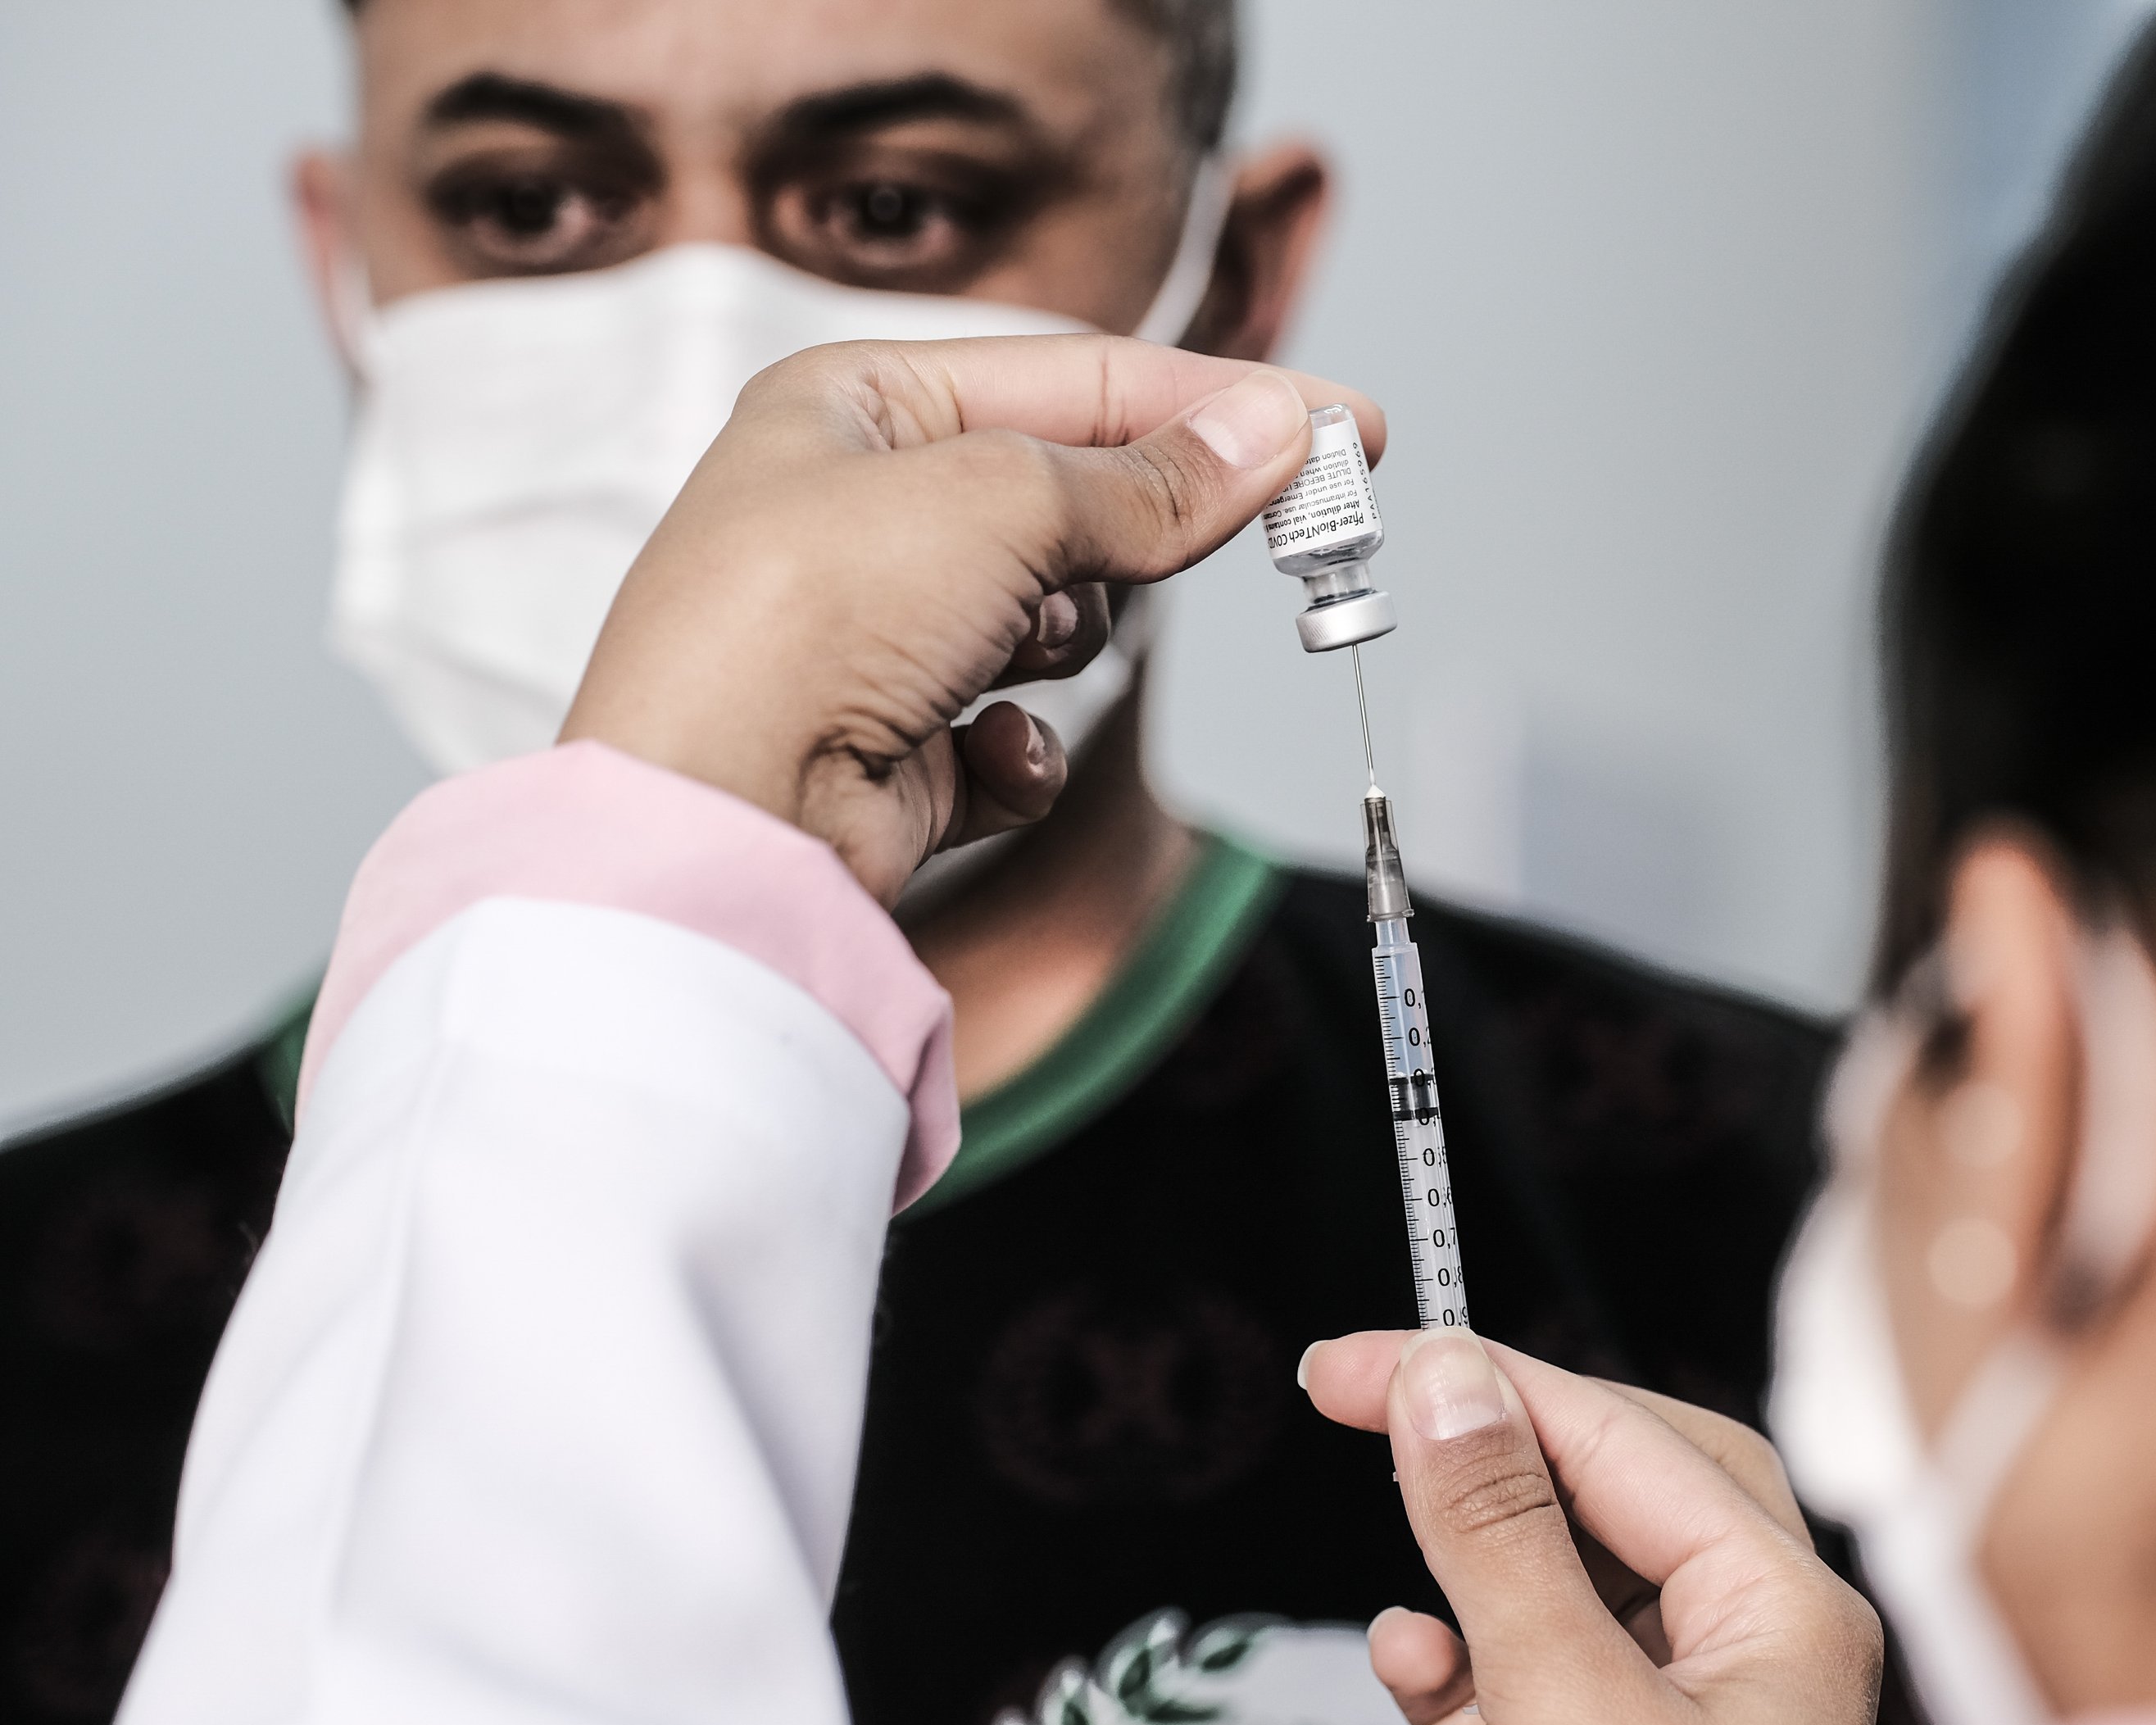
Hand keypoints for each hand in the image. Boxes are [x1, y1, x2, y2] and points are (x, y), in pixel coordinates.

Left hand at [560, 335, 1376, 903]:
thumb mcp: (1007, 503)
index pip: (1077, 380)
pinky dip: (1011, 753)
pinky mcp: (888, 755)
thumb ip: (1153, 479)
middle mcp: (855, 513)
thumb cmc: (806, 621)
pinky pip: (1009, 739)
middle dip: (1152, 530)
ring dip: (1061, 642)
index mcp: (853, 405)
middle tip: (1293, 530)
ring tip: (1015, 654)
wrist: (720, 823)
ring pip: (1051, 622)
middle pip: (1073, 498)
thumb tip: (1273, 434)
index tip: (1345, 428)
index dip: (1218, 400)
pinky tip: (973, 760)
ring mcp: (871, 639)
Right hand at [1301, 1329, 1880, 1724]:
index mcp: (1781, 1615)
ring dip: (1469, 1569)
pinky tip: (1414, 1660)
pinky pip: (1541, 1682)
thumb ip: (1500, 1538)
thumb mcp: (1564, 1707)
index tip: (1349, 1362)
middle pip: (1612, 1483)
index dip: (1475, 1378)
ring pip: (1569, 1586)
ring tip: (1402, 1564)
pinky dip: (1466, 1664)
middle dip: (1491, 1449)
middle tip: (1370, 1412)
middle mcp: (1754, 1656)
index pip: (1616, 1434)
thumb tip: (1445, 1379)